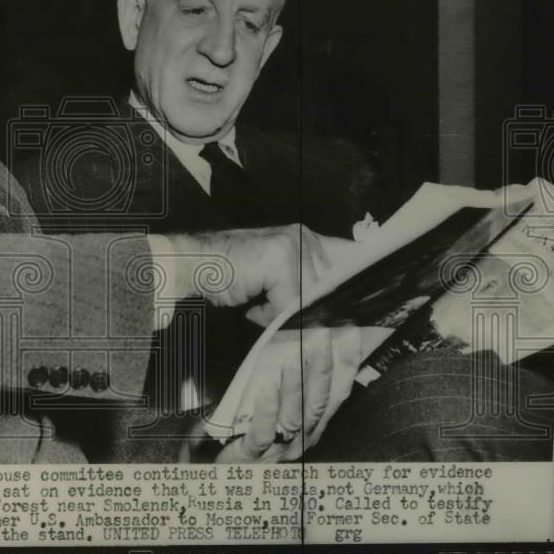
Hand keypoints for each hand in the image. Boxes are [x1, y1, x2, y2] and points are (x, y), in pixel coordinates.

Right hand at [168, 224, 356, 323]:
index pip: (350, 258)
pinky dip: (269, 313)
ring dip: (284, 311)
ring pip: (311, 298)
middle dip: (310, 308)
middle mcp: (305, 238)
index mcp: (308, 239)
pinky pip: (290, 303)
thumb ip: (305, 286)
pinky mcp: (281, 260)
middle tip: (279, 312)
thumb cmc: (230, 272)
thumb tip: (334, 314)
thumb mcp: (277, 277)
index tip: (359, 307)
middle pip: (331, 288)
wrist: (194, 262)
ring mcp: (294, 246)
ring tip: (260, 303)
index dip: (355, 283)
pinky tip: (252, 304)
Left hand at [215, 325, 361, 462]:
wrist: (232, 477)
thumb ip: (295, 390)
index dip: (346, 367)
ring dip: (295, 386)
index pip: (337, 395)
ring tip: (294, 359)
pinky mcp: (253, 455)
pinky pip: (262, 432)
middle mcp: (302, 439)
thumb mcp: (282, 414)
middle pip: (318, 403)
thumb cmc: (257, 441)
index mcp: (313, 428)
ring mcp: (279, 449)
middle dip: (323, 369)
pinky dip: (266, 409)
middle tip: (322, 338)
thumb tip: (303, 350)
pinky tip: (266, 387)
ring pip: (293, 417)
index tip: (351, 336)